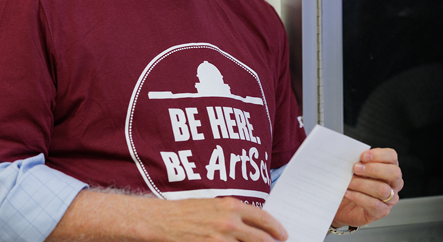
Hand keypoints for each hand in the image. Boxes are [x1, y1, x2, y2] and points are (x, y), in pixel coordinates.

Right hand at [48, 190, 288, 241]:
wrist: (160, 221)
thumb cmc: (184, 211)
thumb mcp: (211, 205)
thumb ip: (232, 214)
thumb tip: (251, 225)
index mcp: (230, 206)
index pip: (263, 219)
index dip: (276, 229)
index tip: (283, 235)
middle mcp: (229, 223)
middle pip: (262, 240)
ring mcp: (221, 240)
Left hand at [332, 148, 403, 227]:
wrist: (341, 205)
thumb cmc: (349, 183)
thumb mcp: (351, 169)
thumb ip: (355, 161)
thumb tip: (349, 155)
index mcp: (387, 167)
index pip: (391, 156)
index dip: (379, 155)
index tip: (363, 156)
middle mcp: (393, 183)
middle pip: (393, 173)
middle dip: (373, 169)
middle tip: (355, 168)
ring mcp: (389, 199)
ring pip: (383, 189)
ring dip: (362, 184)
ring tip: (348, 182)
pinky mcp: (381, 212)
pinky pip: (375, 204)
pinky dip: (359, 197)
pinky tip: (348, 193)